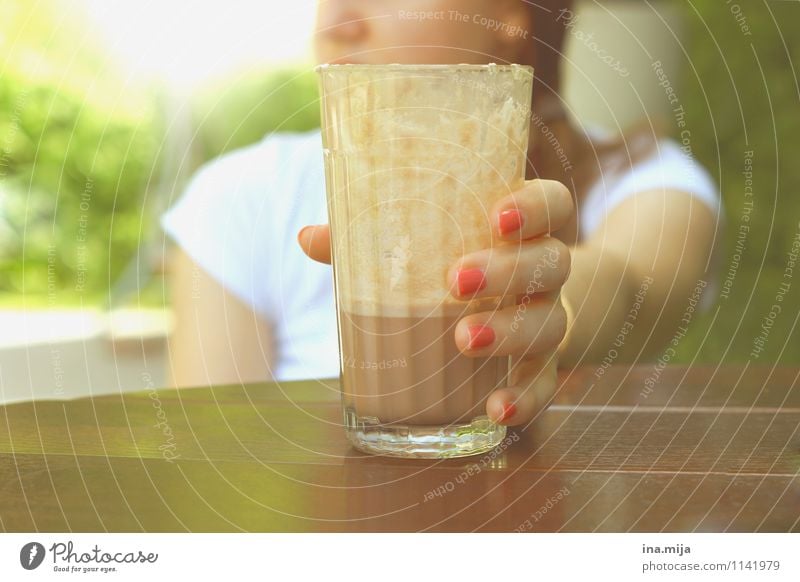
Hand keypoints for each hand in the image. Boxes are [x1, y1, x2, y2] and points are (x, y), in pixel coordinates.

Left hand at [298, 179, 573, 427]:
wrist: (515, 312)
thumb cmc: (458, 267)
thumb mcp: (425, 248)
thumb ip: (373, 239)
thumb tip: (309, 237)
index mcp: (523, 231)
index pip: (551, 204)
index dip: (533, 208)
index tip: (496, 216)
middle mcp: (544, 274)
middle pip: (550, 264)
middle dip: (506, 271)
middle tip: (455, 281)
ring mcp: (548, 319)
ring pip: (549, 323)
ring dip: (510, 332)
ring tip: (463, 340)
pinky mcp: (543, 367)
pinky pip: (545, 383)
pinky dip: (526, 398)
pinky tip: (496, 409)